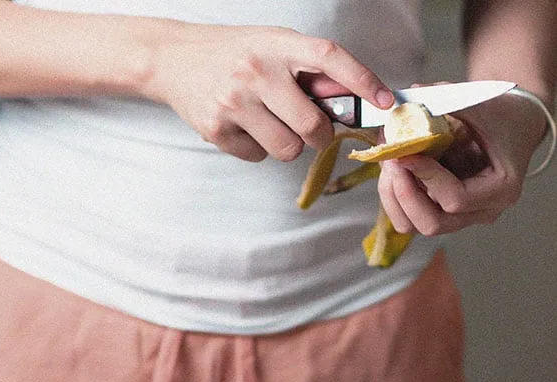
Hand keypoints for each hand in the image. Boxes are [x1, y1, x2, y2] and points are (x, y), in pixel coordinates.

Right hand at [145, 22, 392, 161]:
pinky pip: (257, 156)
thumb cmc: (234, 54)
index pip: (329, 59)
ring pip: (287, 149)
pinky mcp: (216, 130)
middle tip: (314, 130)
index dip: (362, 81)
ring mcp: (233, 103)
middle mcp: (256, 72)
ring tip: (272, 125)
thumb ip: (307, 69)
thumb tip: (352, 101)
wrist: (175, 59)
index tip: (386, 103)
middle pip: (312, 125)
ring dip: (288, 145)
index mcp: (277, 45)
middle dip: (321, 135)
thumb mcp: (272, 45)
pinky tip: (244, 127)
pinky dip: (257, 148)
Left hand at [377, 92, 545, 234]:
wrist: (511, 125)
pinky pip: (409, 216)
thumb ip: (448, 101)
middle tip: (391, 160)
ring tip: (388, 163)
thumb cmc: (501, 115)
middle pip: (432, 224)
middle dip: (404, 193)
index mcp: (501, 190)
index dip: (426, 177)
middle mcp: (481, 211)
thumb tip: (412, 94)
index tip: (405, 154)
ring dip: (394, 196)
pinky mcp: (441, 212)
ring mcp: (460, 217)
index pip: (456, 199)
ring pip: (414, 225)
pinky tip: (392, 169)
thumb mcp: (481, 105)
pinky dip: (394, 196)